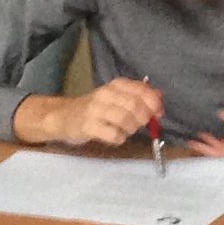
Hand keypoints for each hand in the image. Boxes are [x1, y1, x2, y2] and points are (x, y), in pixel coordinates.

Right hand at [17, 78, 163, 148]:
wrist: (64, 117)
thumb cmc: (96, 109)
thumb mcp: (118, 98)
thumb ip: (139, 96)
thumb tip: (159, 96)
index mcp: (116, 85)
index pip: (141, 90)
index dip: (154, 103)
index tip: (158, 114)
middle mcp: (105, 94)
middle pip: (135, 106)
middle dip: (143, 118)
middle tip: (139, 125)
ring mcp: (95, 110)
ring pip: (125, 120)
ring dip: (131, 129)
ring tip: (126, 130)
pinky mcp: (88, 126)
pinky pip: (113, 134)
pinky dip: (119, 138)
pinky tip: (115, 137)